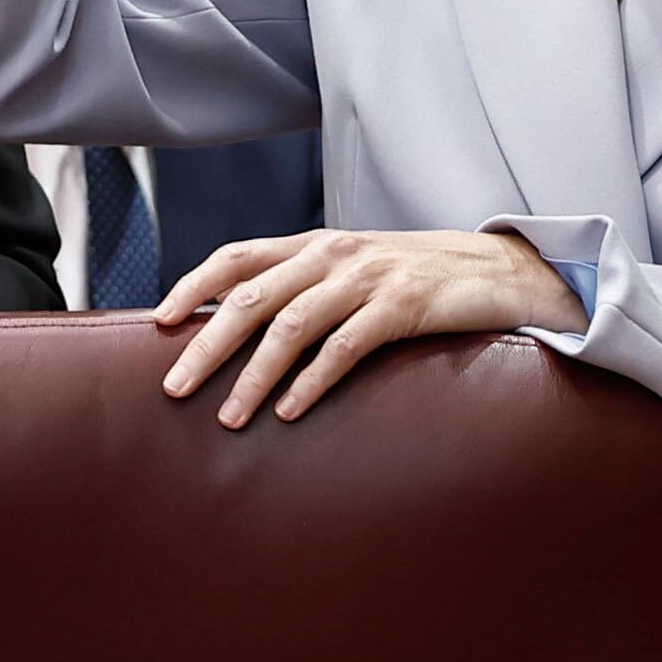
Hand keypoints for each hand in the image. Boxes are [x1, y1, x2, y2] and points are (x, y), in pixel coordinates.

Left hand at [152, 229, 589, 427]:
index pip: (238, 256)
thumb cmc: (419, 280)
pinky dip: (311, 379)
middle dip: (208, 344)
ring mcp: (368, 278)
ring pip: (292, 324)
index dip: (194, 285)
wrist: (501, 270)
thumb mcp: (354, 273)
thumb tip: (241, 330)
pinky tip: (289, 410)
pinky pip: (345, 345)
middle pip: (252, 296)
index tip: (160, 321)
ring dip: (253, 374)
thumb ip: (305, 289)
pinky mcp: (403, 306)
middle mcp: (333, 254)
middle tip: (174, 387)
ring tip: (229, 416)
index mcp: (314, 245)